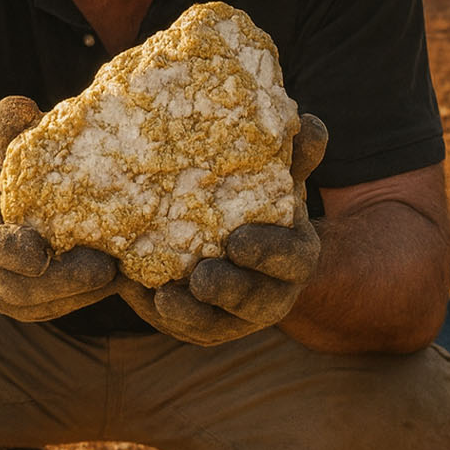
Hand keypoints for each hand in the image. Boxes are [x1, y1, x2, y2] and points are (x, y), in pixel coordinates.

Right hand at [0, 96, 119, 320]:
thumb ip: (7, 139)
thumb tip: (20, 105)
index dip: (13, 251)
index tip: (38, 249)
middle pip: (29, 288)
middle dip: (67, 280)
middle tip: (108, 267)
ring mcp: (15, 300)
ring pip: (53, 304)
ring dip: (88, 292)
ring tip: (130, 273)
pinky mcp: (39, 310)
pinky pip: (67, 307)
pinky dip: (94, 295)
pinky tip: (128, 278)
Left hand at [120, 114, 327, 344]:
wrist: (242, 243)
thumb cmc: (260, 203)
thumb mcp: (277, 179)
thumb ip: (293, 156)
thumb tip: (307, 122)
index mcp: (295, 255)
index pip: (292, 258)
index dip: (269, 252)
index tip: (238, 241)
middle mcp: (271, 293)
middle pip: (256, 300)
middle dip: (230, 290)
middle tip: (202, 276)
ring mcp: (235, 315)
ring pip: (216, 323)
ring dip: (191, 313)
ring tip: (164, 297)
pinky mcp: (202, 326)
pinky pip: (183, 327)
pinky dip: (163, 314)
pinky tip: (142, 294)